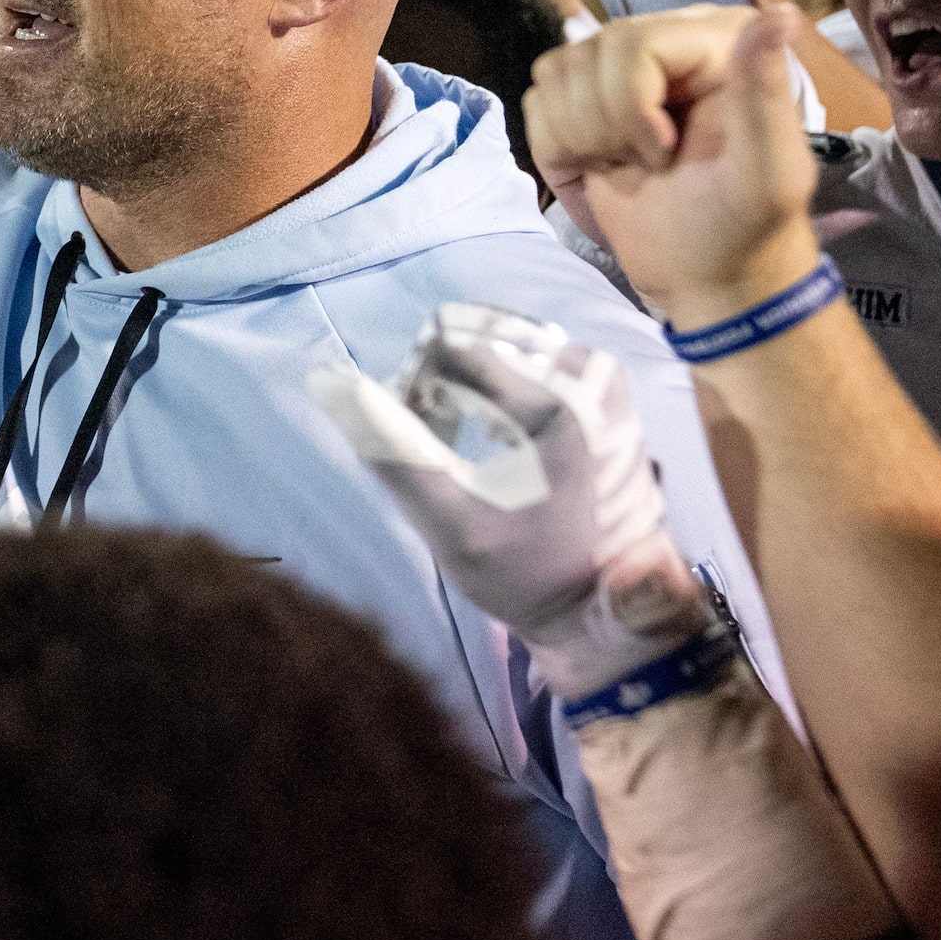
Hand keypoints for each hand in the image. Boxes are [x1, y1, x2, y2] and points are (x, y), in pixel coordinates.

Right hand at [310, 303, 709, 697]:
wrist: (606, 605)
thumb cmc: (530, 572)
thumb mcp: (452, 524)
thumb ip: (394, 451)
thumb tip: (335, 383)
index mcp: (561, 400)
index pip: (452, 345)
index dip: (413, 386)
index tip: (413, 438)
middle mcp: (591, 372)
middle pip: (476, 335)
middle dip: (439, 380)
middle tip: (434, 439)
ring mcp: (603, 376)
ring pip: (499, 342)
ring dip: (464, 381)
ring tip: (457, 435)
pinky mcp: (606, 388)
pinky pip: (529, 355)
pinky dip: (496, 383)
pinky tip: (488, 429)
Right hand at [525, 4, 821, 324]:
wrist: (706, 274)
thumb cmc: (742, 227)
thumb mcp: (769, 169)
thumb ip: (766, 91)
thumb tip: (779, 13)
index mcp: (718, 41)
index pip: (630, 43)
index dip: (630, 106)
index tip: (664, 155)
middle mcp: (666, 38)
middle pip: (585, 55)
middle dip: (605, 128)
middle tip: (649, 166)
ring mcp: (618, 68)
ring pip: (553, 72)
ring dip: (579, 138)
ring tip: (626, 166)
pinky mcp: (580, 100)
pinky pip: (535, 99)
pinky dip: (556, 147)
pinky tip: (600, 167)